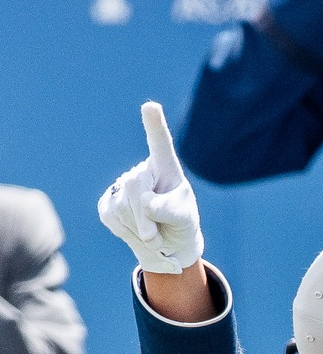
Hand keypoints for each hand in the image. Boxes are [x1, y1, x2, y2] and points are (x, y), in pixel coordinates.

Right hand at [98, 102, 203, 274]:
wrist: (165, 245)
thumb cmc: (181, 224)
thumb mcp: (183, 218)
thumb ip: (169, 210)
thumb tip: (145, 203)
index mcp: (166, 168)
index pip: (160, 144)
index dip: (154, 126)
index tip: (151, 108)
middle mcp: (142, 171)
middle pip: (136, 187)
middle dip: (145, 218)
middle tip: (156, 238)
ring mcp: (122, 185)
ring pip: (123, 206)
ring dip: (140, 230)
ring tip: (153, 234)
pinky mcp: (107, 203)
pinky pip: (111, 217)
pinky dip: (126, 232)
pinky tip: (135, 232)